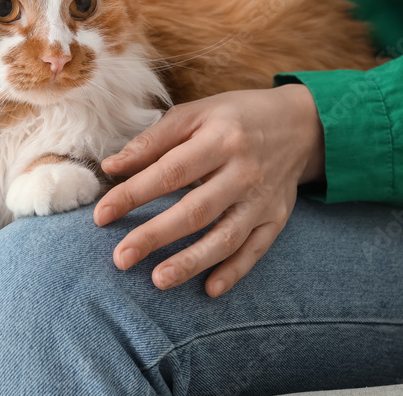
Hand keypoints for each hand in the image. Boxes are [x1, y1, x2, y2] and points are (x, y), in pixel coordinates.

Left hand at [94, 84, 324, 296]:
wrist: (300, 124)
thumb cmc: (235, 117)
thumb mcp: (195, 114)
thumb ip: (153, 140)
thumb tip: (111, 166)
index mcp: (220, 139)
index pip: (169, 172)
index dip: (133, 194)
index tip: (102, 214)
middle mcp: (243, 172)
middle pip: (196, 210)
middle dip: (156, 236)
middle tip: (121, 258)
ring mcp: (262, 199)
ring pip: (226, 237)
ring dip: (192, 262)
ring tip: (158, 280)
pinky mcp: (276, 218)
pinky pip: (255, 250)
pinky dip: (234, 272)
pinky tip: (209, 290)